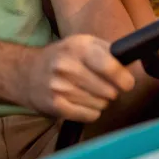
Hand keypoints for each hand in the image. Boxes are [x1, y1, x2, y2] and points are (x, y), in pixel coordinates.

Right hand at [19, 35, 134, 121]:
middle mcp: (68, 65)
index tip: (127, 83)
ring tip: (88, 91)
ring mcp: (60, 87)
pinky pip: (90, 115)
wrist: (28, 73)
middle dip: (111, 91)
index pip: (109, 66)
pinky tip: (81, 101)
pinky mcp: (56, 105)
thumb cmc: (64, 57)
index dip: (123, 78)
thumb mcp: (84, 43)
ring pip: (101, 105)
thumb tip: (130, 65)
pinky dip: (90, 112)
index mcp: (78, 46)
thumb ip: (108, 51)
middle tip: (102, 85)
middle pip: (109, 90)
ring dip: (100, 101)